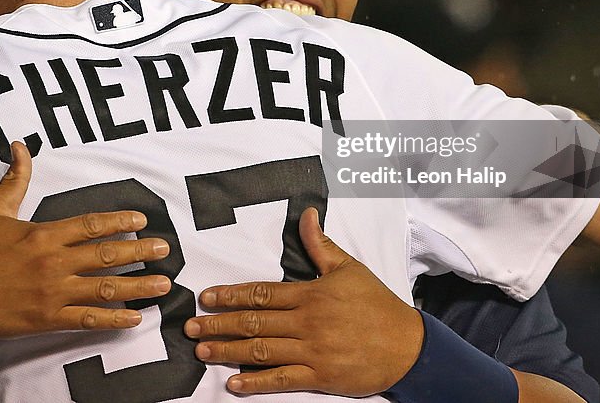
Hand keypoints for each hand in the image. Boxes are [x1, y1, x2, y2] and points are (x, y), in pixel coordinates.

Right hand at [0, 141, 170, 336]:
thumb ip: (14, 180)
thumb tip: (20, 146)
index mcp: (44, 234)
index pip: (91, 224)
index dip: (119, 221)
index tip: (142, 221)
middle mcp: (53, 262)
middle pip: (106, 255)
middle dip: (140, 252)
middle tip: (165, 249)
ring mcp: (52, 293)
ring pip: (104, 288)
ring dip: (137, 285)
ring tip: (163, 283)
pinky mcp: (47, 319)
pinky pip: (87, 319)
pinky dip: (113, 320)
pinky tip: (134, 318)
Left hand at [184, 207, 422, 395]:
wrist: (408, 345)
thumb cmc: (377, 304)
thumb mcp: (349, 268)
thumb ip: (321, 245)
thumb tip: (307, 214)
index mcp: (310, 294)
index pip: (262, 292)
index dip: (230, 294)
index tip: (206, 297)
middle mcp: (307, 322)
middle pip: (254, 322)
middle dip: (219, 324)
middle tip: (191, 326)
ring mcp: (312, 351)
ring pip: (262, 350)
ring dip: (229, 351)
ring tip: (203, 350)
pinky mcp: (321, 377)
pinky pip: (282, 380)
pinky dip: (257, 383)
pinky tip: (235, 384)